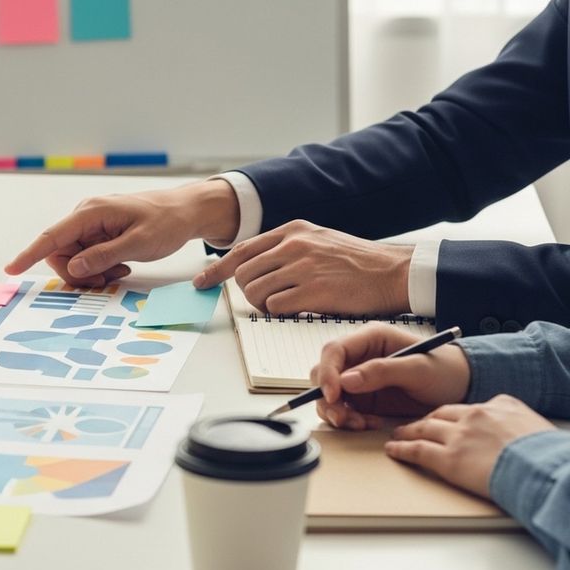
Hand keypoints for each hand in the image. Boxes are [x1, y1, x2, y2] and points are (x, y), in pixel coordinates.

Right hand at [4, 180, 239, 286]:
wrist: (186, 212)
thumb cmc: (167, 222)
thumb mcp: (139, 243)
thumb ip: (104, 256)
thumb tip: (73, 267)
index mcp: (92, 212)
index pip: (53, 236)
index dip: (30, 254)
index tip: (11, 269)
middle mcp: (86, 216)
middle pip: (61, 254)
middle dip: (78, 273)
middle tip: (106, 280)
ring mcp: (92, 225)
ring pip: (73, 259)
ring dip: (92, 272)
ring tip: (121, 269)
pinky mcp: (99, 233)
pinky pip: (87, 258)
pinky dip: (100, 268)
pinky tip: (122, 265)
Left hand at [193, 220, 413, 314]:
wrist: (392, 272)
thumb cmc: (355, 261)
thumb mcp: (317, 239)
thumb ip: (286, 247)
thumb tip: (254, 264)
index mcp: (292, 230)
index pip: (242, 250)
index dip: (218, 269)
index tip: (202, 282)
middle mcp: (293, 245)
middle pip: (244, 273)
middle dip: (247, 291)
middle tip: (265, 299)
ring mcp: (302, 268)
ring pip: (255, 291)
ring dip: (262, 304)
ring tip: (285, 304)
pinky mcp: (311, 291)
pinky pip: (274, 307)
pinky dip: (278, 312)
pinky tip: (296, 309)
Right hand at [310, 323, 470, 430]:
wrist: (462, 388)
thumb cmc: (446, 370)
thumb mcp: (419, 369)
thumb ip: (383, 371)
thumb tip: (346, 380)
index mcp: (371, 338)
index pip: (334, 351)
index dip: (328, 373)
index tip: (334, 395)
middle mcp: (359, 356)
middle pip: (323, 373)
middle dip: (328, 398)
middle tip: (343, 417)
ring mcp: (359, 378)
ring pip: (329, 395)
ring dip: (338, 412)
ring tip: (359, 424)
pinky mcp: (363, 397)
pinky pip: (343, 409)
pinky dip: (349, 420)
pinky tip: (368, 424)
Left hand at [386, 395, 555, 497]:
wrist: (545, 469)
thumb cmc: (547, 455)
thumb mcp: (536, 426)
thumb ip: (517, 424)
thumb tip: (516, 433)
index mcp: (499, 405)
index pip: (467, 408)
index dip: (451, 415)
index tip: (444, 419)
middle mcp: (475, 415)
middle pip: (441, 415)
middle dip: (425, 420)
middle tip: (414, 425)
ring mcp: (459, 436)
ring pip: (424, 430)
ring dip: (408, 432)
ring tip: (398, 435)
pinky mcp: (449, 459)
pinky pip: (417, 451)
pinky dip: (402, 450)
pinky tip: (393, 450)